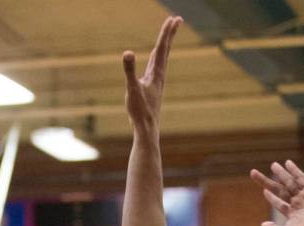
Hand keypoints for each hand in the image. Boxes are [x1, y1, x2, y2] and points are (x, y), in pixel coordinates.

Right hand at [122, 16, 182, 131]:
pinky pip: (156, 68)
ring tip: (167, 37)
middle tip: (176, 20)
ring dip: (164, 46)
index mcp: (156, 73)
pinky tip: (155, 62)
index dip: (166, 33)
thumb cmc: (140, 110)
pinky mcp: (152, 89)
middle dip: (169, 34)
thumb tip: (127, 53)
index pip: (161, 48)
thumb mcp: (132, 89)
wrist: (147, 128)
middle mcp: (159, 75)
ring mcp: (156, 82)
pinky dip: (157, 60)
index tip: (172, 19)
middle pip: (165, 50)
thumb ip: (129, 70)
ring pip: (162, 59)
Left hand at [250, 160, 303, 225]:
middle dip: (268, 182)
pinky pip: (302, 178)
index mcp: (294, 215)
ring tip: (273, 165)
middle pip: (281, 191)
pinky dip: (295, 170)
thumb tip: (263, 225)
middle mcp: (299, 205)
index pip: (280, 203)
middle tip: (255, 174)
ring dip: (282, 173)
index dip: (271, 198)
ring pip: (290, 183)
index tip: (264, 191)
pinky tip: (287, 163)